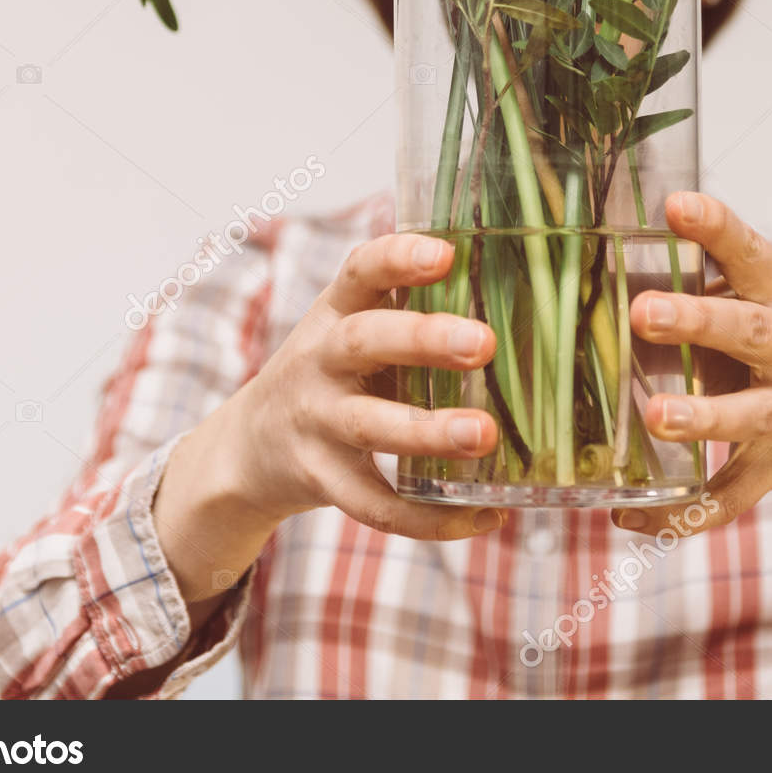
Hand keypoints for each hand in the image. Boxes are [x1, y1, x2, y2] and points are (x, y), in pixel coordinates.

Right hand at [155, 232, 503, 607]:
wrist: (249, 447)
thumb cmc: (331, 374)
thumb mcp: (352, 329)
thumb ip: (410, 312)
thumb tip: (522, 296)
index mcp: (335, 313)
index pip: (361, 272)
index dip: (399, 258)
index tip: (445, 254)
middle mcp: (320, 361)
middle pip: (365, 342)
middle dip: (423, 340)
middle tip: (482, 343)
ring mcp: (316, 422)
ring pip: (369, 425)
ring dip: (427, 432)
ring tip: (484, 435)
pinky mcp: (321, 479)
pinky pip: (374, 505)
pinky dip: (429, 518)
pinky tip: (484, 516)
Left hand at [612, 193, 771, 618]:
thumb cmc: (758, 341)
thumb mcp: (745, 298)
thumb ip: (691, 276)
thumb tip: (593, 242)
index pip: (751, 252)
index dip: (717, 228)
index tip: (676, 204)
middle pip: (749, 332)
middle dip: (698, 322)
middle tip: (643, 312)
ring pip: (749, 417)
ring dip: (703, 415)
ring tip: (655, 415)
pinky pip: (728, 496)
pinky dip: (680, 514)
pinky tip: (626, 516)